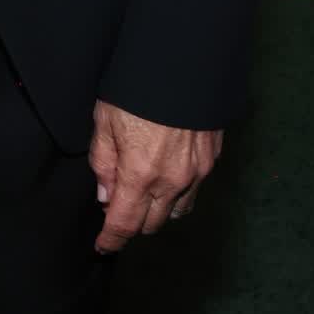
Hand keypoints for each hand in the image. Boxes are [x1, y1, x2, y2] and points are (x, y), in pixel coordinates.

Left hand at [88, 99, 222, 252]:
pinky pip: (194, 191)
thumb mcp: (105, 120)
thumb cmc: (136, 89)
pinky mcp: (211, 161)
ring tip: (143, 197)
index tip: (102, 247)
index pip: (124, 222)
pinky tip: (167, 179)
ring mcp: (196, 173)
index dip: (111, 240)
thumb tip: (106, 196)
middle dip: (133, 223)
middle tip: (118, 211)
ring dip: (158, 211)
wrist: (182, 65)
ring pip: (177, 212)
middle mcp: (172, 180)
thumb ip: (103, 161)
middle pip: (152, 223)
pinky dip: (178, 194)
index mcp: (140, 173)